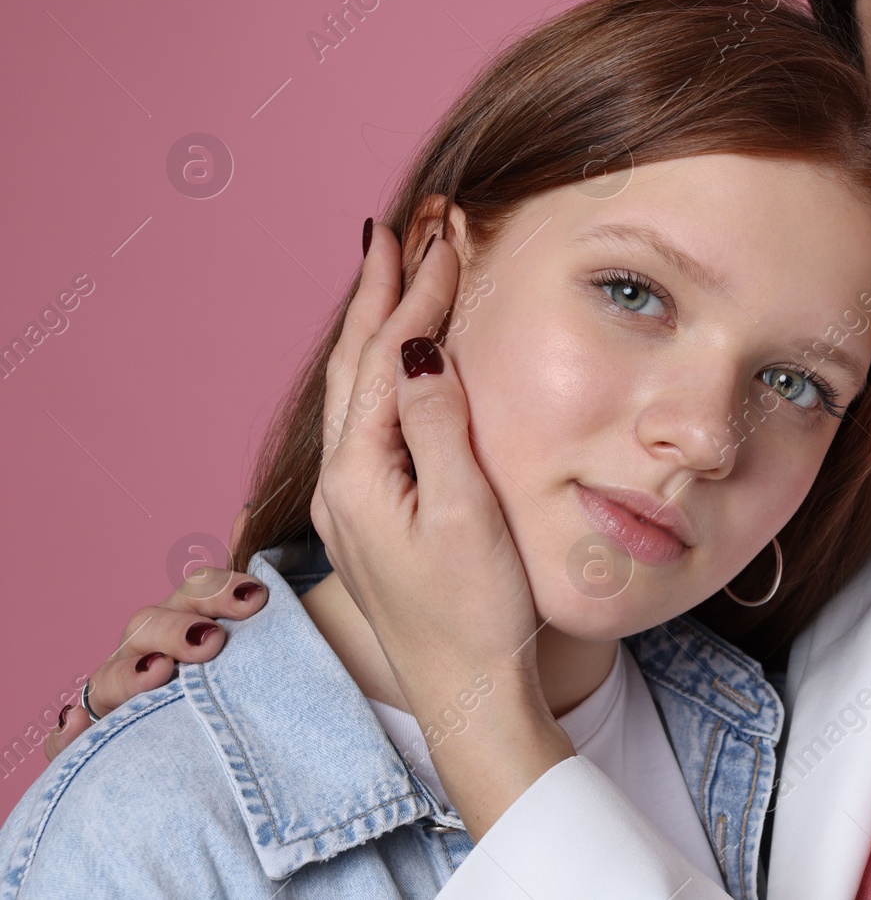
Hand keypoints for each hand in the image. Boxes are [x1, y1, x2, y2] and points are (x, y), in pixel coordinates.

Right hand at [45, 505, 268, 760]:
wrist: (215, 735)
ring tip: (158, 672)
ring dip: (129, 675)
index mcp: (184, 622)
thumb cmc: (230, 675)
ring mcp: (118, 693)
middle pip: (148, 626)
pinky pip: (69, 738)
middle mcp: (144, 651)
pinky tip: (76, 727)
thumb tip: (246, 515)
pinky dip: (67, 734)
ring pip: (110, 677)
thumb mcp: (246, 629)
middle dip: (177, 630)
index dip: (220, 590)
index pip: (194, 592)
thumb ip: (245, 584)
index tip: (255, 597)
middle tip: (213, 642)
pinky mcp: (100, 736)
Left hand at [311, 217, 574, 837]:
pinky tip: (399, 358)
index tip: (446, 232)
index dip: (418, 291)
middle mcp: (342, 481)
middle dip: (383, 288)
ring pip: (357, 387)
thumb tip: (421, 345)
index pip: (389, 356)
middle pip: (357, 361)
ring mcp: (352, 499)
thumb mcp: (467, 515)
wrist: (467, 695)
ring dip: (377, 323)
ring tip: (394, 267)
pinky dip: (384, 368)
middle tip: (407, 224)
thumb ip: (439, 426)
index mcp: (360, 474)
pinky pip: (369, 417)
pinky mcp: (372, 515)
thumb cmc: (478, 613)